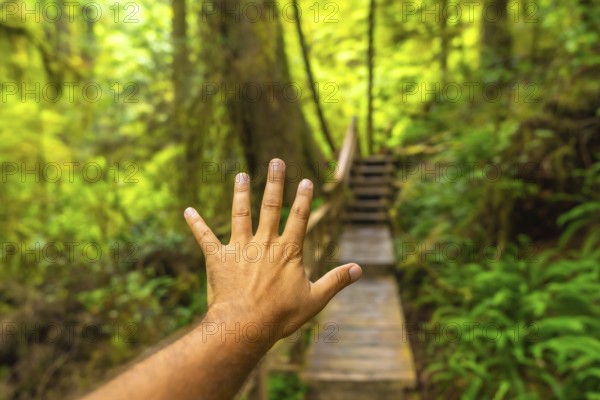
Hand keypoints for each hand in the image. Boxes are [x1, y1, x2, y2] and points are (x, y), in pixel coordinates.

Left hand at [184, 158, 361, 347]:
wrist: (245, 325)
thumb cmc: (281, 315)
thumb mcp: (315, 299)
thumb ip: (336, 280)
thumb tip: (360, 269)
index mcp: (288, 251)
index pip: (298, 218)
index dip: (303, 198)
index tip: (305, 180)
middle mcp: (264, 243)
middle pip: (270, 206)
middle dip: (274, 182)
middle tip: (276, 161)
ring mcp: (240, 248)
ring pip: (240, 214)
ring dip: (241, 193)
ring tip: (241, 175)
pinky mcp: (218, 258)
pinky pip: (205, 237)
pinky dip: (196, 223)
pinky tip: (187, 210)